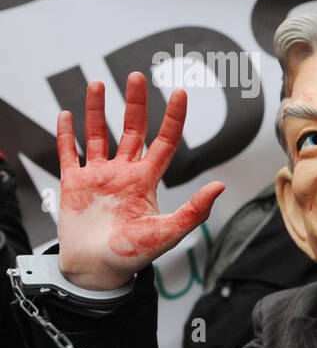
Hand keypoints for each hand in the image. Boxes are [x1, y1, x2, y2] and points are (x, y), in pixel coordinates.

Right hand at [57, 72, 223, 290]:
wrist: (98, 271)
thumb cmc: (133, 256)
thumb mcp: (168, 233)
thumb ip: (194, 211)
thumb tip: (219, 186)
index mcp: (147, 180)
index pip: (164, 141)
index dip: (174, 118)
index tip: (180, 93)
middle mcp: (124, 173)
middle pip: (132, 130)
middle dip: (135, 103)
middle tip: (136, 76)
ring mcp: (98, 176)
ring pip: (99, 135)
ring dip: (98, 110)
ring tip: (98, 84)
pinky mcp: (73, 184)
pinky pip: (69, 153)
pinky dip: (66, 134)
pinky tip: (67, 115)